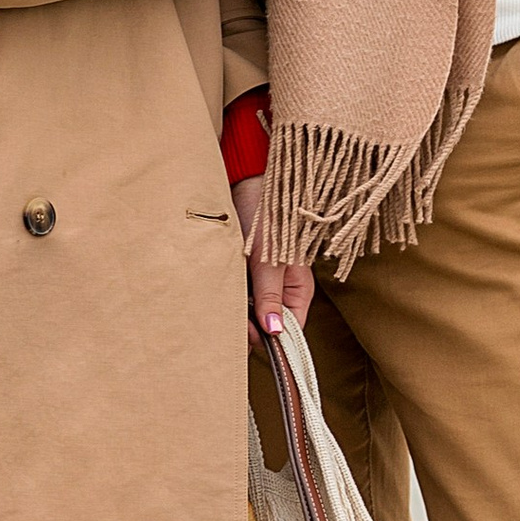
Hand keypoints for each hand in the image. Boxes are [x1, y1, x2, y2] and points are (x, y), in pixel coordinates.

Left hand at [230, 178, 314, 337]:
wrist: (246, 182)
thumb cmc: (267, 216)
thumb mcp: (268, 260)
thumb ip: (270, 296)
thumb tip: (274, 332)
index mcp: (298, 288)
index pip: (290, 328)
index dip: (273, 338)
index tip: (252, 337)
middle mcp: (282, 288)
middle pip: (268, 323)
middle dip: (251, 326)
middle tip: (233, 319)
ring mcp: (263, 281)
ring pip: (251, 312)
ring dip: (238, 311)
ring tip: (226, 301)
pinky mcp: (246, 273)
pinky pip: (239, 296)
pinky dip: (231, 297)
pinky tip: (220, 292)